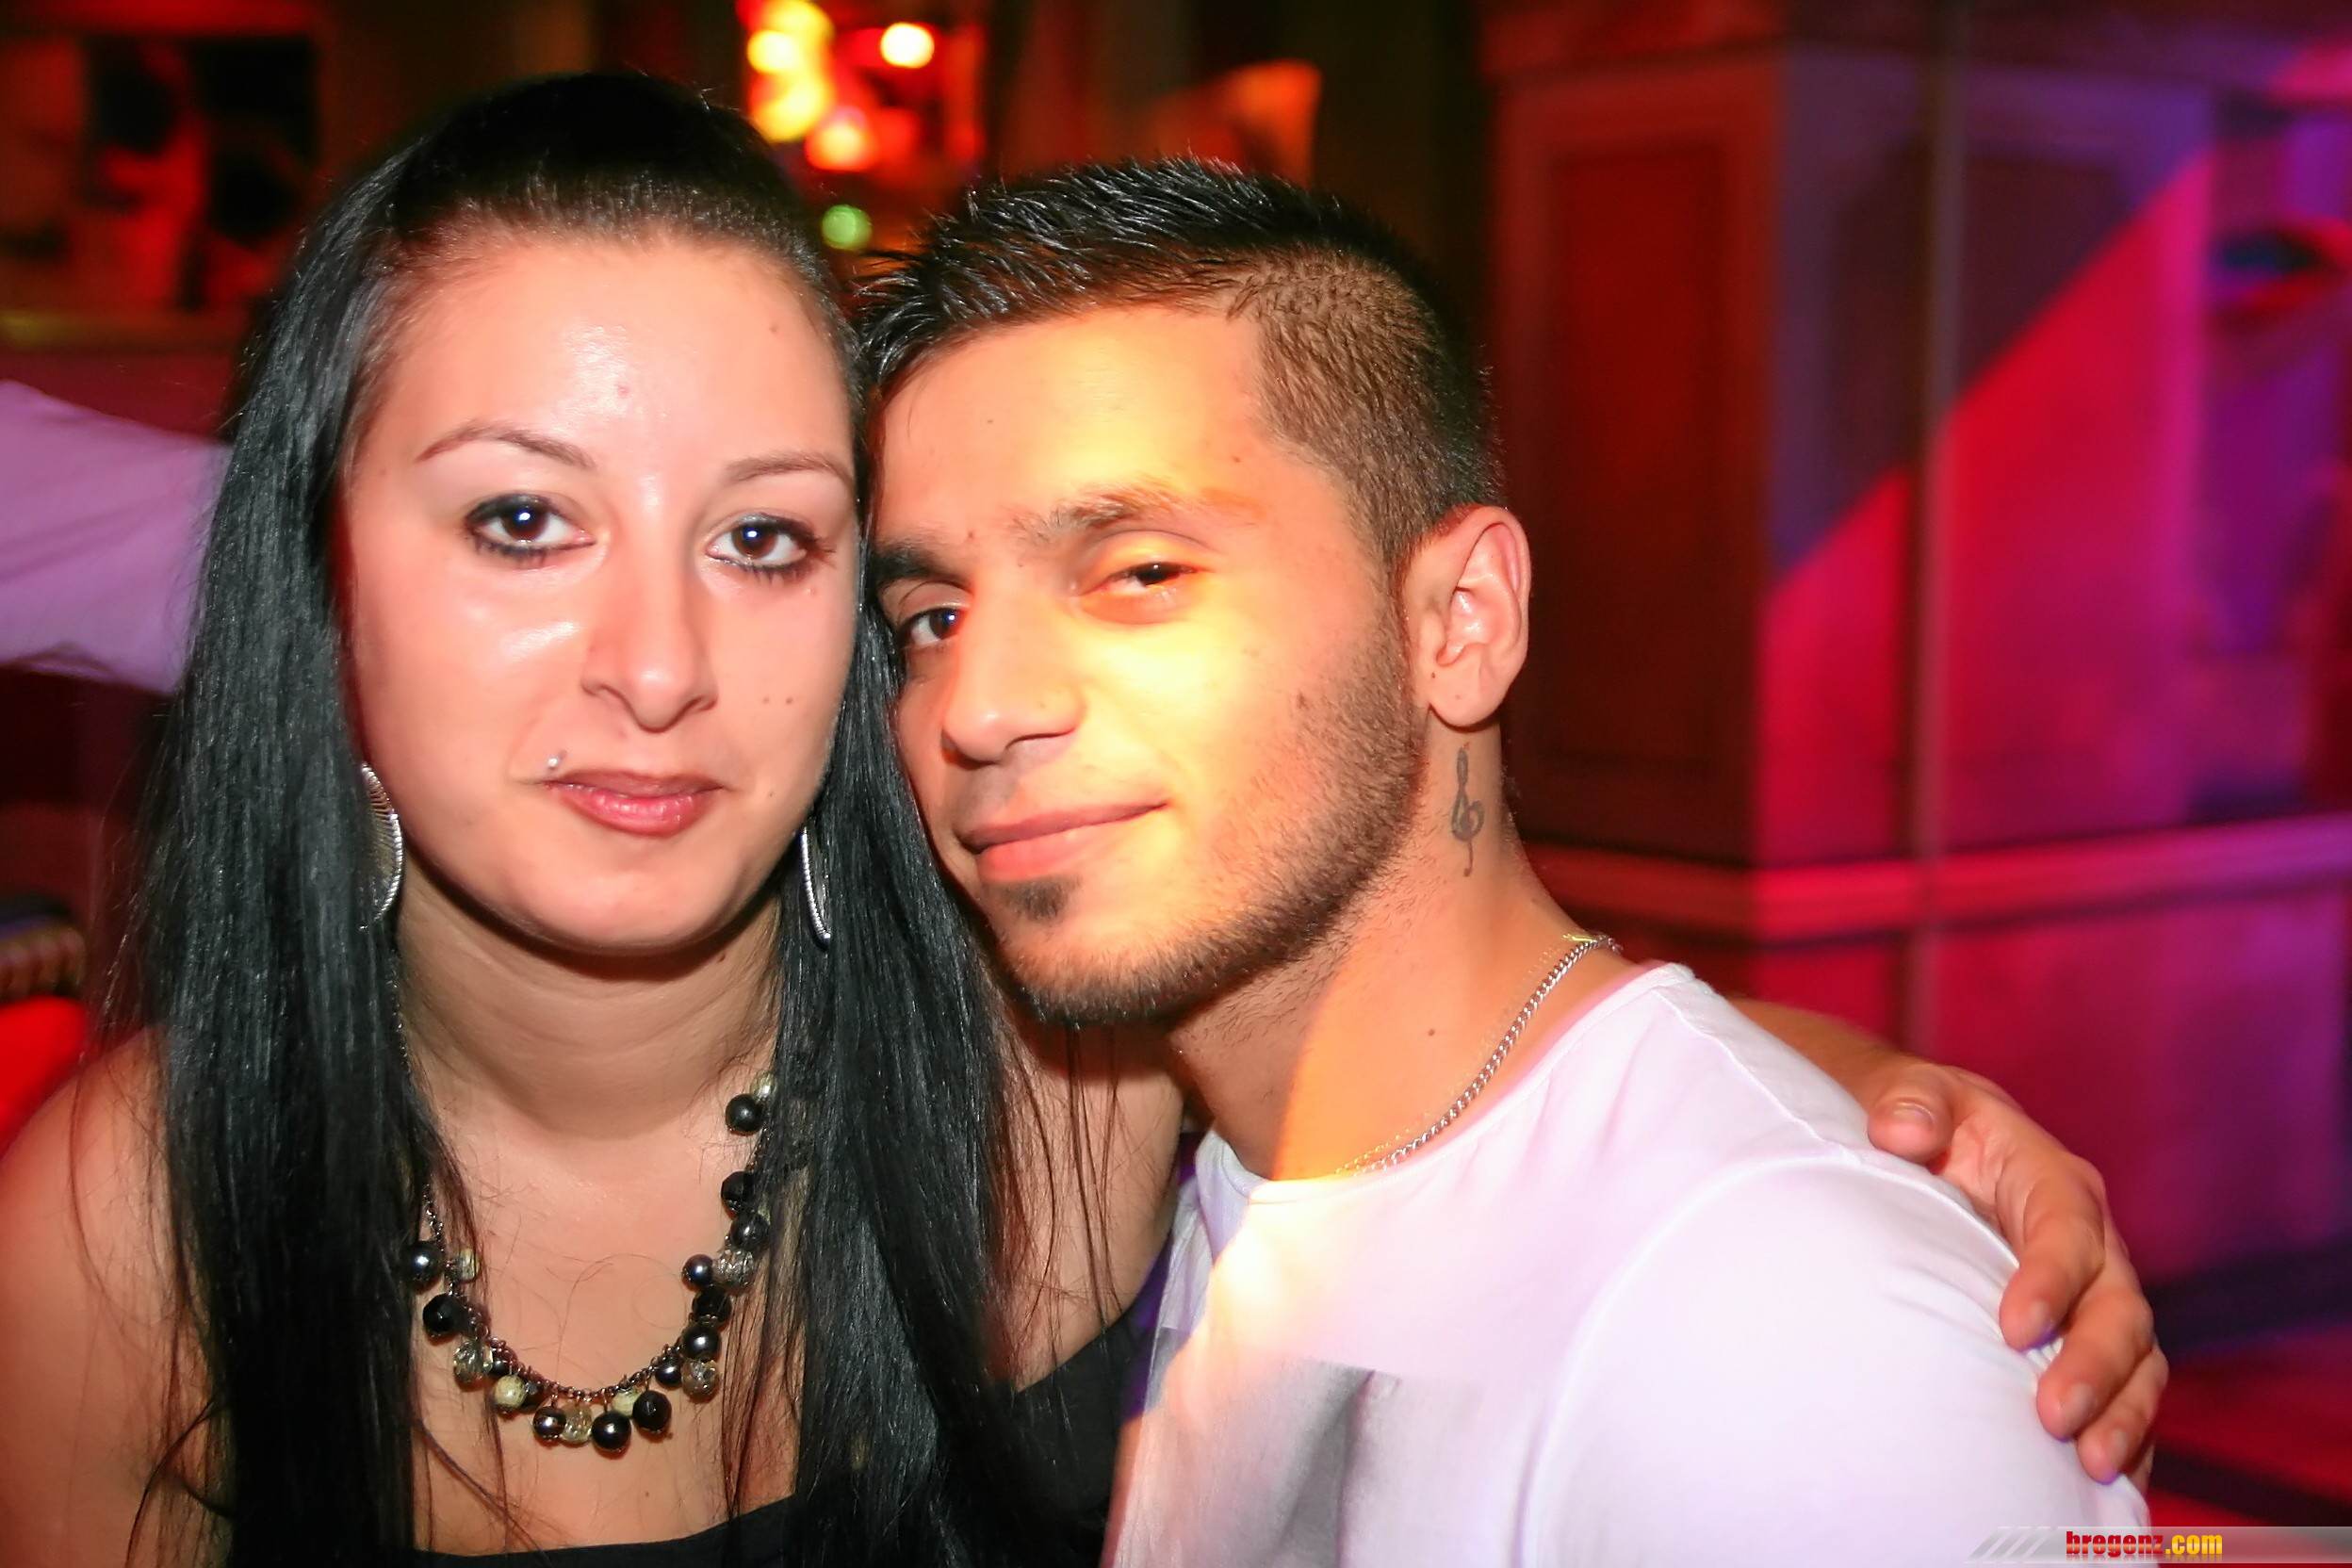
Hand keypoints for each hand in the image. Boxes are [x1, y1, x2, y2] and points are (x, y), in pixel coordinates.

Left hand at [1735, 999, 2162, 1488]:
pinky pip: (2124, 1390)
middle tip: (2054, 1419)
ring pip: (2136, 1358)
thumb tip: (1902, 1130)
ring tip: (2091, 1466)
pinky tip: (2099, 1486)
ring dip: (2121, 1413)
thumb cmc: (1916, 1121)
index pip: (2067, 1231)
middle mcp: (2091, 1243)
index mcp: (2054, 1181)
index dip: (2051, 1280)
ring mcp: (2095, 1294)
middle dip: (2095, 1367)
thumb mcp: (1912, 1096)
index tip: (2014, 1329)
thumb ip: (1909, 1104)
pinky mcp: (2084, 1336)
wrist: (1924, 1145)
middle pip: (2117, 1307)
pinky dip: (2124, 1433)